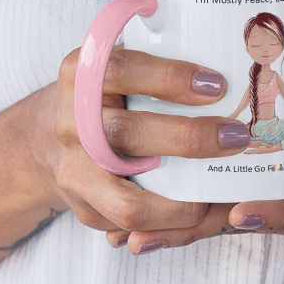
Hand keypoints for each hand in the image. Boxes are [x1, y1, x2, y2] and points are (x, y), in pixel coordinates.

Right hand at [27, 47, 252, 238]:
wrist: (48, 135)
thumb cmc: (103, 92)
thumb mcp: (116, 61)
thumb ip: (156, 56)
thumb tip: (225, 58)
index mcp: (80, 74)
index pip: (120, 70)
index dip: (169, 78)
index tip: (215, 85)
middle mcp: (70, 122)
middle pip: (125, 134)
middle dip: (187, 138)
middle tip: (234, 136)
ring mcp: (74, 170)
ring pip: (127, 201)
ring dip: (181, 202)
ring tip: (217, 192)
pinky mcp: (83, 208)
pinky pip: (130, 227)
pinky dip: (170, 225)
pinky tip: (199, 209)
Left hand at [107, 33, 283, 283]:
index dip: (276, 211)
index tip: (239, 213)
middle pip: (258, 220)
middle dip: (204, 223)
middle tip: (143, 226)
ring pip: (248, 223)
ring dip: (195, 228)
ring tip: (132, 233)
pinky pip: (255, 218)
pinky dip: (211, 221)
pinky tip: (163, 226)